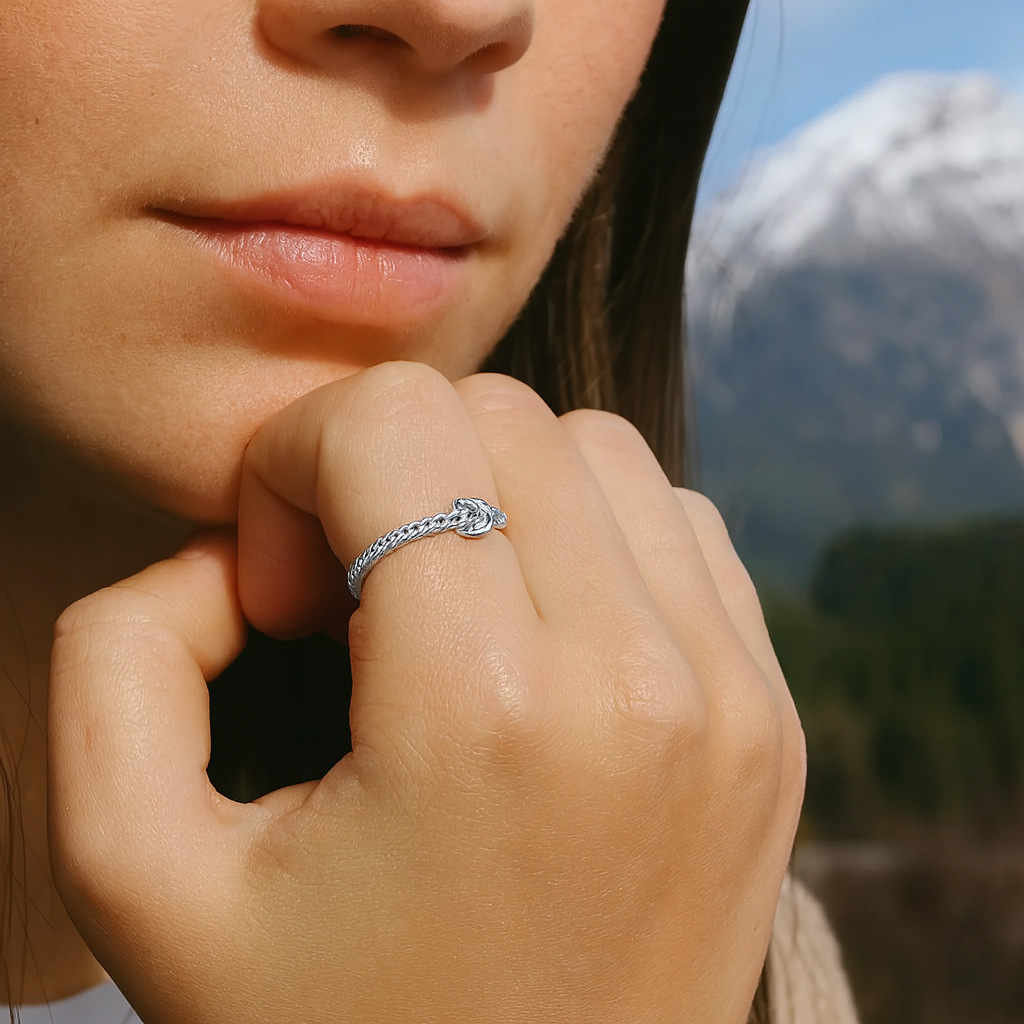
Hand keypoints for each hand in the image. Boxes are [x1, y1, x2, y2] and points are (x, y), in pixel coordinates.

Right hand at [49, 362, 803, 1023]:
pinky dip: (589, 537)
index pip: (393, 417)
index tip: (284, 588)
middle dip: (391, 471)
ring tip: (445, 612)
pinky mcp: (771, 715)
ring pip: (598, 450)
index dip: (296, 465)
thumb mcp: (143, 875)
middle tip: (352, 601)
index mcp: (486, 711)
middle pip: (499, 415)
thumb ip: (123, 662)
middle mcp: (642, 683)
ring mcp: (734, 695)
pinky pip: (677, 528)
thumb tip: (230, 548)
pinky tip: (534, 631)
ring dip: (494, 493)